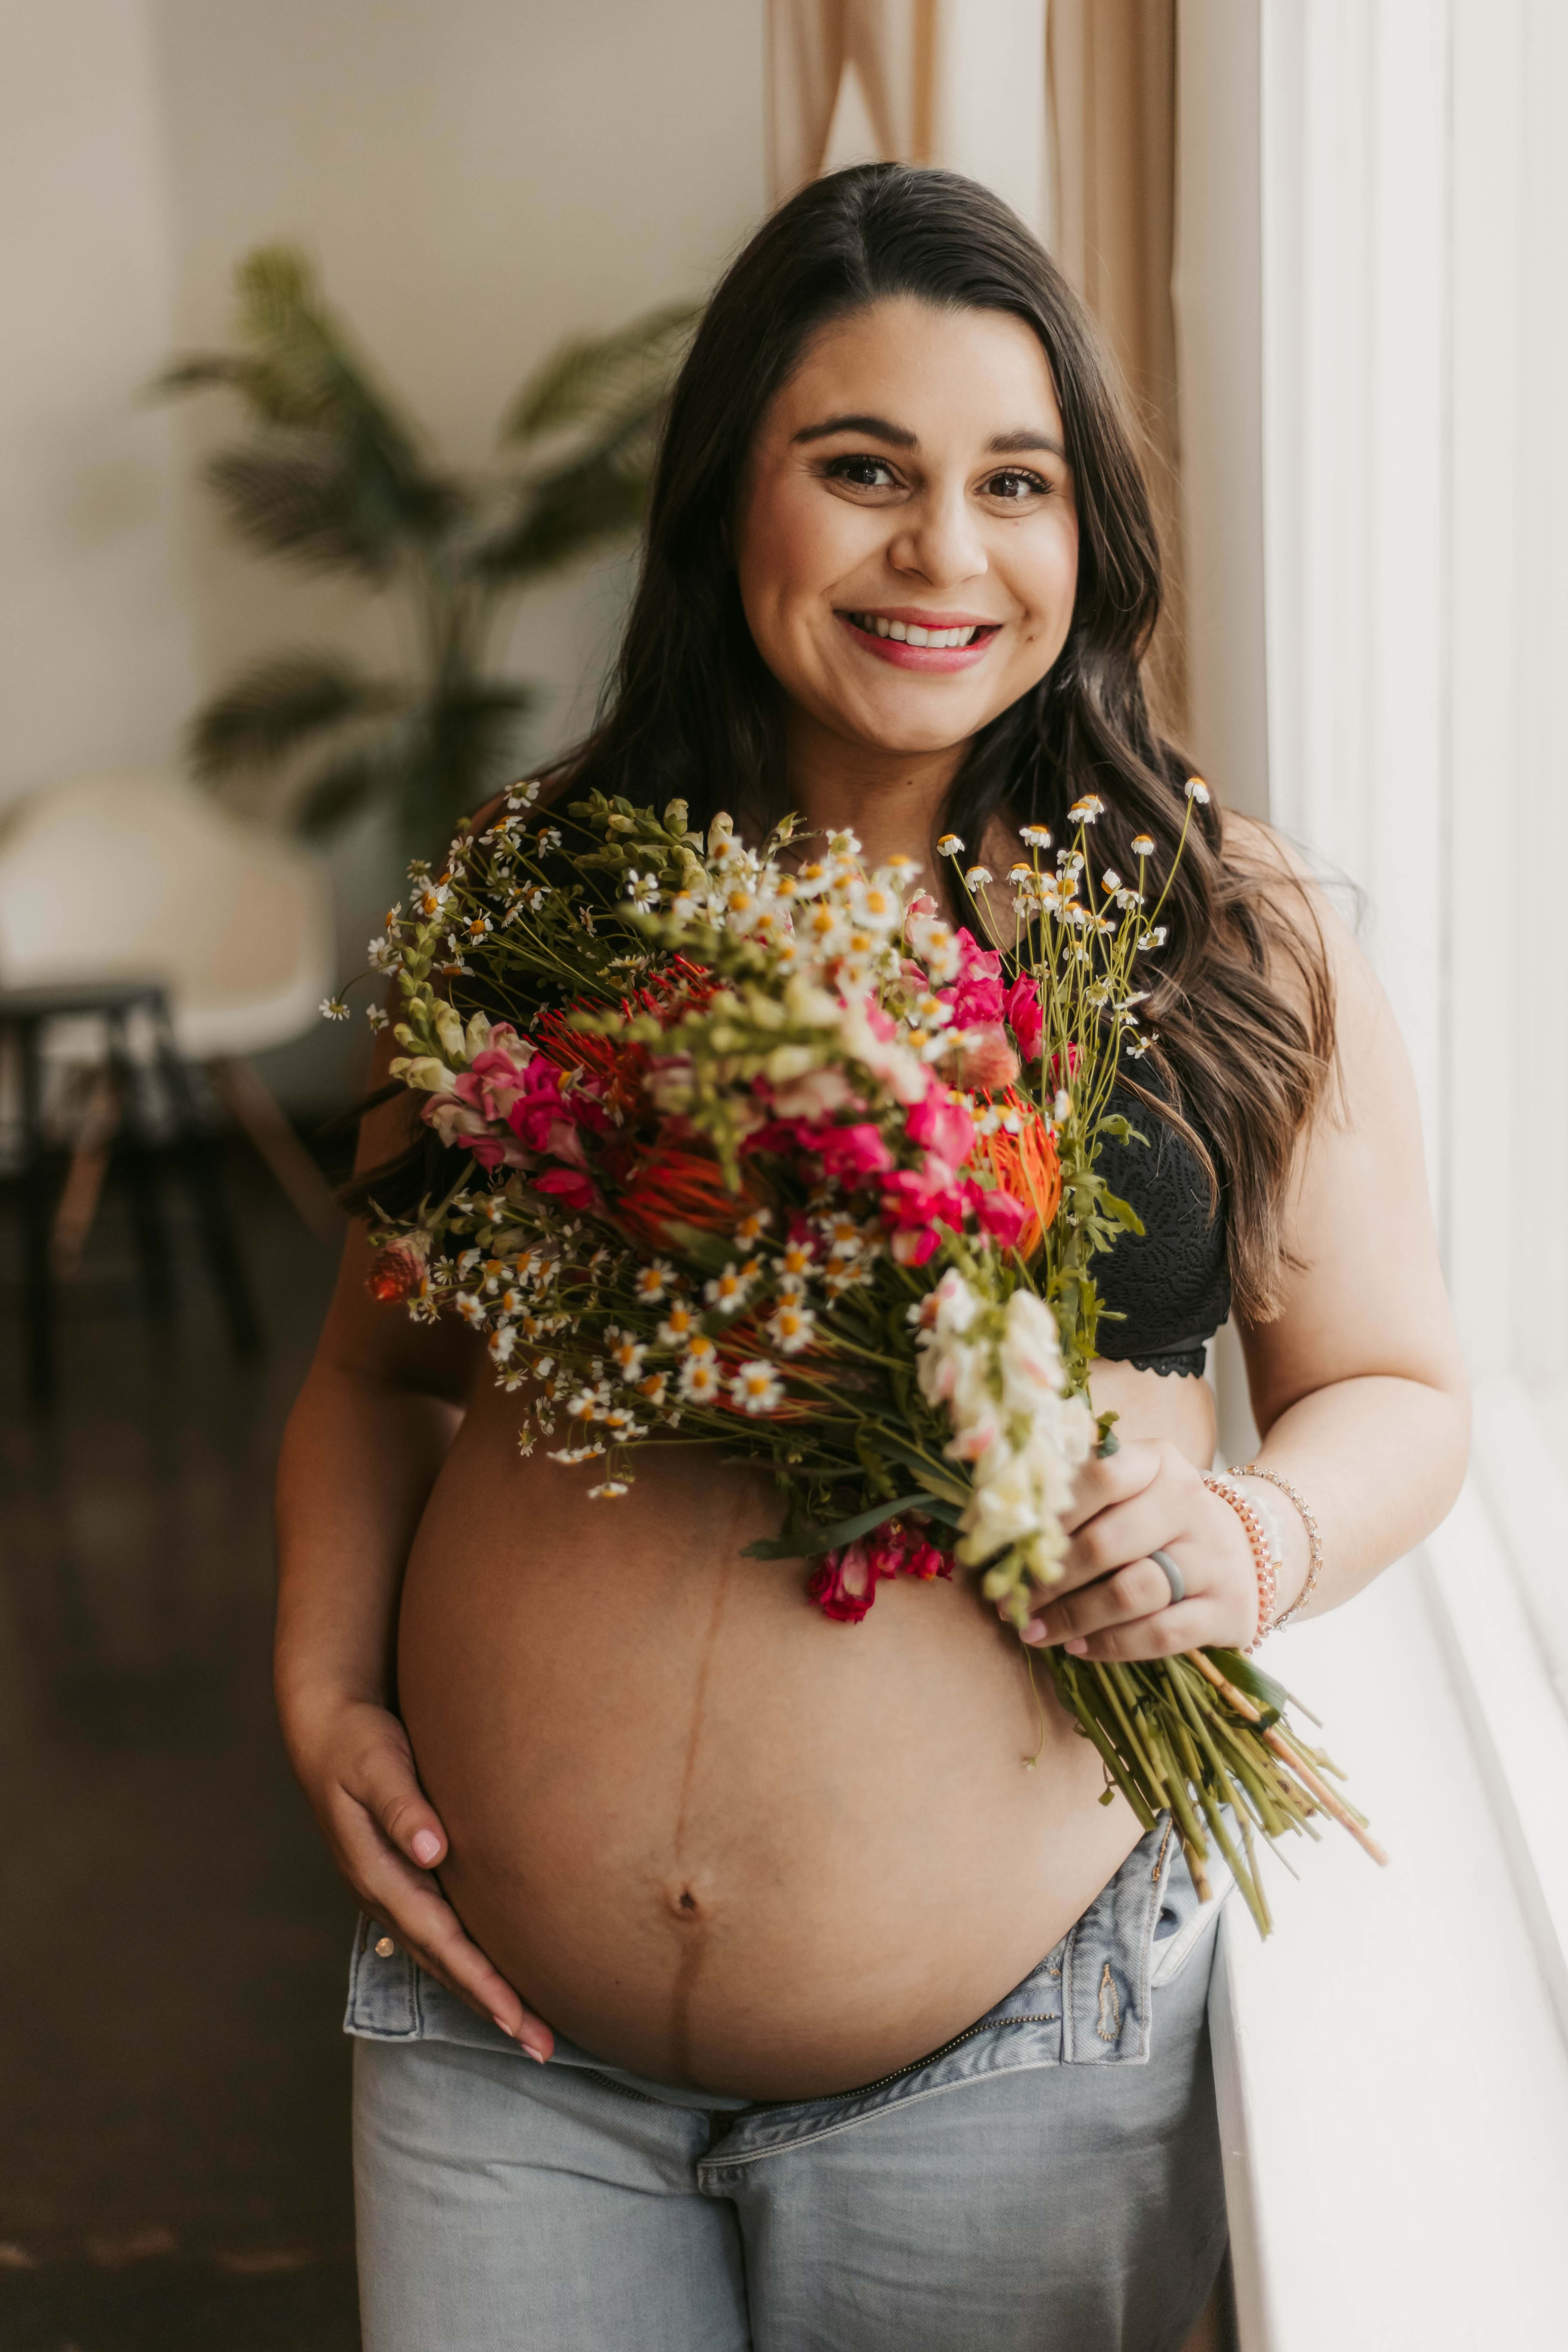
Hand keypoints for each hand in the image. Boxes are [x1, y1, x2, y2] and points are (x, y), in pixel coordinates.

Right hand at [283, 1693, 555, 2060]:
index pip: (440, 1940)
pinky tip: (498, 1974)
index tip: (517, 2018)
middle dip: (492, 2007)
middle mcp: (385, 1894)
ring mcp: (392, 1891)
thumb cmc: (357, 1742)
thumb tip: (432, 1849)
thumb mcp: (375, 1766)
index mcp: (380, 1874)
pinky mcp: (404, 1877)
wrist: (327, 1728)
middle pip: (445, 1963)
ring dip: (484, 1992)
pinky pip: (441, 1933)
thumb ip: (402, 1806)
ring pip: (443, 1955)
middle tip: (542, 2047)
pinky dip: (470, 1961)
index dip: (480, 1981)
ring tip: (529, 2029)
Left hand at [1017, 1441, 1259, 1659]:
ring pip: (1132, 1591)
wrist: (1247, 1548)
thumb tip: (995, 1522)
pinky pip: (1160, 1633)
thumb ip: (1076, 1495)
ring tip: (1034, 1631)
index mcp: (1158, 1463)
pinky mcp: (1228, 1609)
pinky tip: (1078, 1648)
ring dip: (1073, 1616)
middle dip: (1048, 1579)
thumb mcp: (1129, 1490)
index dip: (1049, 1514)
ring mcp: (1213, 1558)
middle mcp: (1190, 1503)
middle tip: (1009, 1603)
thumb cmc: (1161, 1519)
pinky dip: (1112, 1645)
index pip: (1099, 1476)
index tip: (1007, 1545)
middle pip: (1105, 1543)